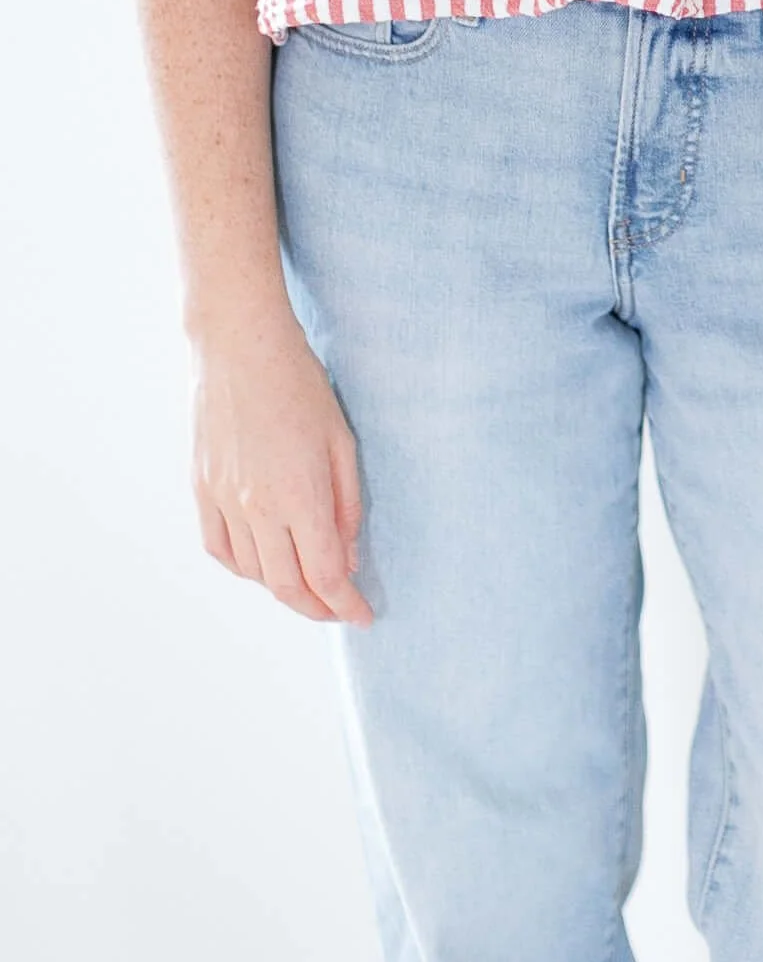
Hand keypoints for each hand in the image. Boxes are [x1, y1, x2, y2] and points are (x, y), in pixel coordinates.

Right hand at [193, 317, 370, 624]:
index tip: (363, 616)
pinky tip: (261, 565)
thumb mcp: (341, 441)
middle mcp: (257, 507)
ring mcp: (223, 500)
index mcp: (299, 495)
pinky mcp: (201, 489)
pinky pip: (219, 549)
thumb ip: (347, 505)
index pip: (325, 574)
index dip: (345, 605)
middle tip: (338, 610)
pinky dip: (242, 568)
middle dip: (316, 608)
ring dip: (282, 589)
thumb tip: (348, 558)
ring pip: (252, 573)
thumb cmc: (300, 384)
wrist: (239, 345)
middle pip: (286, 586)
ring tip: (307, 585)